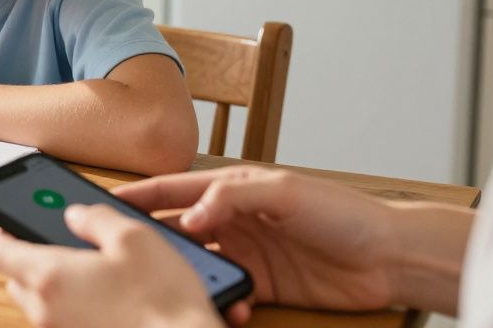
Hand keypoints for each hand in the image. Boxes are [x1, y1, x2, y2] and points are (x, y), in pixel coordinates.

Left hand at [0, 204, 223, 327]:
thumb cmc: (164, 301)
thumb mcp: (135, 238)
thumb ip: (97, 219)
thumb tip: (76, 214)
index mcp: (51, 276)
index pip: (0, 252)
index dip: (3, 233)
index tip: (11, 222)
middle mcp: (48, 311)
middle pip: (17, 280)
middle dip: (28, 258)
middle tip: (53, 243)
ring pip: (40, 305)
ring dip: (51, 285)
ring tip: (85, 270)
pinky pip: (63, 323)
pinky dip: (71, 308)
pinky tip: (103, 298)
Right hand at [114, 166, 400, 316]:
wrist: (389, 258)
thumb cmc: (343, 213)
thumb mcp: (284, 192)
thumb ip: (232, 197)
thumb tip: (190, 215)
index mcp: (233, 188)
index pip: (174, 190)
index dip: (139, 195)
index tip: (103, 203)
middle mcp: (234, 219)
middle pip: (178, 229)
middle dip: (150, 239)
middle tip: (123, 253)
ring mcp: (247, 253)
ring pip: (197, 263)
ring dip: (184, 273)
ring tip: (170, 283)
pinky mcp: (261, 285)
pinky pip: (225, 292)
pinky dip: (217, 298)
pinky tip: (220, 304)